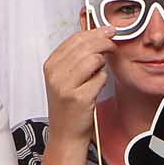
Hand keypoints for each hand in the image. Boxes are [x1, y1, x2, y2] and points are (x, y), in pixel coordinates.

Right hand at [43, 26, 115, 142]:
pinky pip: (100, 78)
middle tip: (113, 46)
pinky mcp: (79, 97)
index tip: (108, 31)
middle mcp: (55, 74)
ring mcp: (66, 86)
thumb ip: (76, 57)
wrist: (65, 134)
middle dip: (104, 42)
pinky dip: (102, 81)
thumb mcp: (64, 78)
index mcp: (51, 65)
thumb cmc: (68, 106)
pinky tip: (96, 87)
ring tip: (99, 72)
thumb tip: (97, 35)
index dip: (95, 32)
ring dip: (102, 64)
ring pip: (94, 60)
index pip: (75, 39)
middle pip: (86, 46)